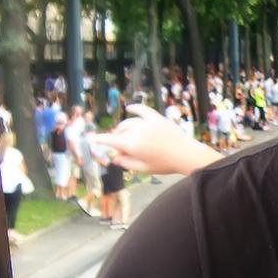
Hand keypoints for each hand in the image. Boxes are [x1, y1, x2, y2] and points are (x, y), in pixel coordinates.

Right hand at [91, 104, 221, 174]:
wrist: (186, 154)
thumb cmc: (165, 164)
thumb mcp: (144, 168)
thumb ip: (127, 163)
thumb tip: (114, 158)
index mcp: (131, 144)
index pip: (110, 140)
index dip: (99, 139)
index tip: (91, 138)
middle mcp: (136, 131)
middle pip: (119, 133)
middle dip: (117, 140)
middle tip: (121, 149)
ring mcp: (147, 122)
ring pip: (128, 123)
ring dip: (124, 129)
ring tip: (125, 136)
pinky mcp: (157, 118)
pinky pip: (142, 110)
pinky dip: (135, 108)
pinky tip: (130, 108)